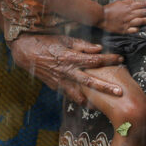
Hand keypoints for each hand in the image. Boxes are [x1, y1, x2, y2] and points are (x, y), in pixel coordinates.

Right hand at [7, 33, 123, 104]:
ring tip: (105, 106)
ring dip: (92, 101)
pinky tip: (88, 104)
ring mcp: (60, 81)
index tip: (120, 59)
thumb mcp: (64, 39)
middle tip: (119, 92)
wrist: (25, 52)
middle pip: (90, 82)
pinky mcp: (56, 86)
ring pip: (79, 95)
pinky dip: (79, 101)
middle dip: (106, 87)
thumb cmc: (45, 42)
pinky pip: (70, 96)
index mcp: (70, 57)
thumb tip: (99, 49)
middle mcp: (67, 72)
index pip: (94, 60)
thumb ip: (82, 45)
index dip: (108, 59)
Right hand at [101, 0, 145, 32]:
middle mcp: (130, 14)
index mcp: (129, 6)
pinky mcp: (125, 30)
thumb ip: (129, 2)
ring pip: (142, 21)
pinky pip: (134, 30)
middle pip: (144, 12)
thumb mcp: (120, 2)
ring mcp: (128, 23)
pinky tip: (142, 28)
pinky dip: (138, 29)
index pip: (143, 4)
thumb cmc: (110, 8)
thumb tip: (138, 2)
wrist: (101, 17)